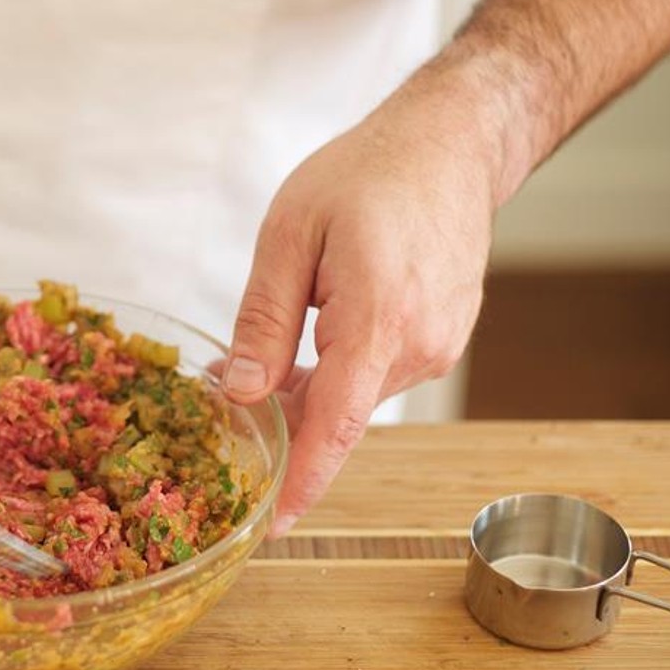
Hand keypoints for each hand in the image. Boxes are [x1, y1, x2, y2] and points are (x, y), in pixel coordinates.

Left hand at [222, 82, 498, 533]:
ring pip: (355, 398)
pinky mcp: (441, 340)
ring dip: (306, 394)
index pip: (337, 425)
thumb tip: (239, 393)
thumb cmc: (367, 174)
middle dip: (280, 424)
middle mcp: (420, 345)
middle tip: (218, 401)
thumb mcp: (289, 235)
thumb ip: (263, 320)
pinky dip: (337, 375)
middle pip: (339, 417)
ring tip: (254, 361)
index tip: (270, 526)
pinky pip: (376, 377)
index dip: (301, 481)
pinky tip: (307, 343)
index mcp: (380, 319)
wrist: (451, 143)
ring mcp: (438, 346)